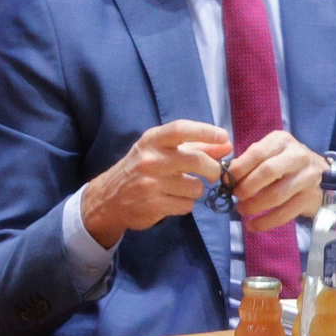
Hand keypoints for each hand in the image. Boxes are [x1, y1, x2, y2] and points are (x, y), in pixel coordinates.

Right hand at [80, 120, 232, 248]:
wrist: (109, 197)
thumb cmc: (140, 168)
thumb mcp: (161, 151)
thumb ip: (195, 146)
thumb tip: (227, 144)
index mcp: (152, 140)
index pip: (180, 129)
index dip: (205, 131)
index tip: (224, 136)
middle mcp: (150, 159)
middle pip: (195, 160)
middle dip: (213, 169)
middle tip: (214, 174)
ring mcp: (151, 183)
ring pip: (195, 187)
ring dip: (195, 190)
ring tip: (182, 189)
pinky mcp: (154, 205)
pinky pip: (187, 205)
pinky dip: (186, 204)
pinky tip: (173, 200)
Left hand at [227, 130, 329, 231]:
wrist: (323, 175)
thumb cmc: (287, 162)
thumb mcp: (271, 153)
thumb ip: (250, 160)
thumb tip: (228, 175)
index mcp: (282, 141)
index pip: (258, 152)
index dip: (240, 168)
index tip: (227, 180)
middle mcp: (297, 156)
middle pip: (268, 172)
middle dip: (247, 187)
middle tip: (236, 195)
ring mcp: (307, 178)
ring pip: (276, 195)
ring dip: (254, 206)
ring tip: (242, 210)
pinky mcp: (310, 198)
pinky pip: (284, 213)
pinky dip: (265, 222)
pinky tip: (253, 225)